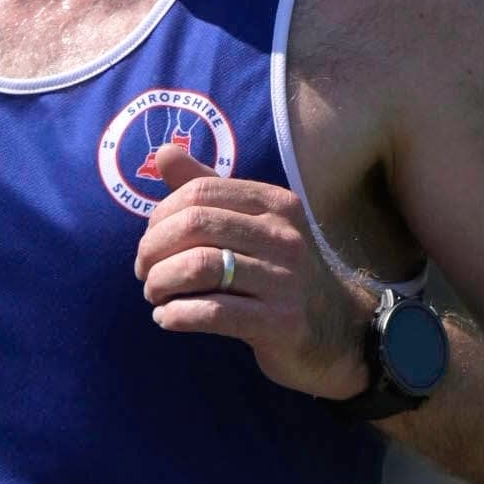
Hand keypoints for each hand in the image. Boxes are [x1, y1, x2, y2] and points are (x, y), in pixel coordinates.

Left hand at [130, 142, 372, 402]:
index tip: (150, 244)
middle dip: (153, 251)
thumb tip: (162, 152)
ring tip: (154, 295)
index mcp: (274, 204)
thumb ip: (207, 190)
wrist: (339, 330)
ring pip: (198, 267)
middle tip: (144, 273)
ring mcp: (286, 280)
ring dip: (160, 283)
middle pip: (193, 226)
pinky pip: (212, 312)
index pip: (198, 193)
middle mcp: (283, 236)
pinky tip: (167, 319)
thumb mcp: (253, 225)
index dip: (159, 217)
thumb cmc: (281, 274)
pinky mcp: (281, 322)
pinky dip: (177, 315)